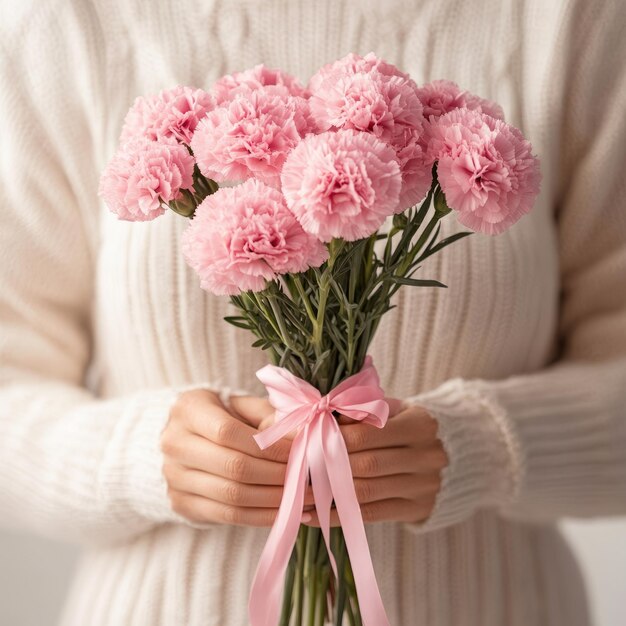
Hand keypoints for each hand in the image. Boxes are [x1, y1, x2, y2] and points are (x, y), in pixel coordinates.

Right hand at [161, 389, 313, 526]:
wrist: (183, 437)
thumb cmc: (223, 414)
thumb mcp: (242, 404)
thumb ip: (271, 417)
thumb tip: (305, 435)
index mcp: (189, 409)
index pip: (229, 433)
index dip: (269, 446)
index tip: (300, 452)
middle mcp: (174, 443)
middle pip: (233, 467)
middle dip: (277, 475)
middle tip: (309, 479)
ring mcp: (174, 477)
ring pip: (232, 496)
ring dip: (275, 500)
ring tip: (306, 498)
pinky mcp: (181, 503)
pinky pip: (228, 516)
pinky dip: (262, 517)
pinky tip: (288, 513)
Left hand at [303, 399, 446, 525]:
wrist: (446, 453)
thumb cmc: (403, 424)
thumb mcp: (390, 410)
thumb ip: (361, 412)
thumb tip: (323, 419)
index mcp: (421, 424)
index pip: (368, 433)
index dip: (335, 437)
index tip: (308, 440)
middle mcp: (427, 456)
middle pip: (368, 464)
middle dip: (329, 466)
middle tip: (298, 468)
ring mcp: (424, 486)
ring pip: (367, 491)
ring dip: (330, 492)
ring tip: (300, 491)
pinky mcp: (417, 509)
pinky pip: (371, 514)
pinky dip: (340, 514)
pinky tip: (314, 513)